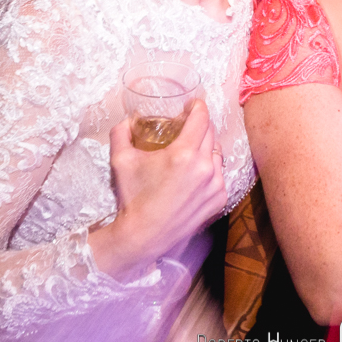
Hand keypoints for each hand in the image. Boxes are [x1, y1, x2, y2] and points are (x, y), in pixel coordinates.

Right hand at [94, 100, 226, 279]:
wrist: (143, 235)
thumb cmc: (133, 197)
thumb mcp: (120, 160)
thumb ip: (121, 132)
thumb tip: (129, 119)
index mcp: (184, 153)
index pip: (201, 117)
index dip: (197, 106)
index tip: (190, 106)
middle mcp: (205, 167)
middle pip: (211, 132)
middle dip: (199, 125)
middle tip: (186, 127)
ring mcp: (216, 184)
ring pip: (217, 152)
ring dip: (206, 146)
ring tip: (190, 151)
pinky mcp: (220, 199)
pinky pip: (219, 174)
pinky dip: (210, 169)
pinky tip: (194, 173)